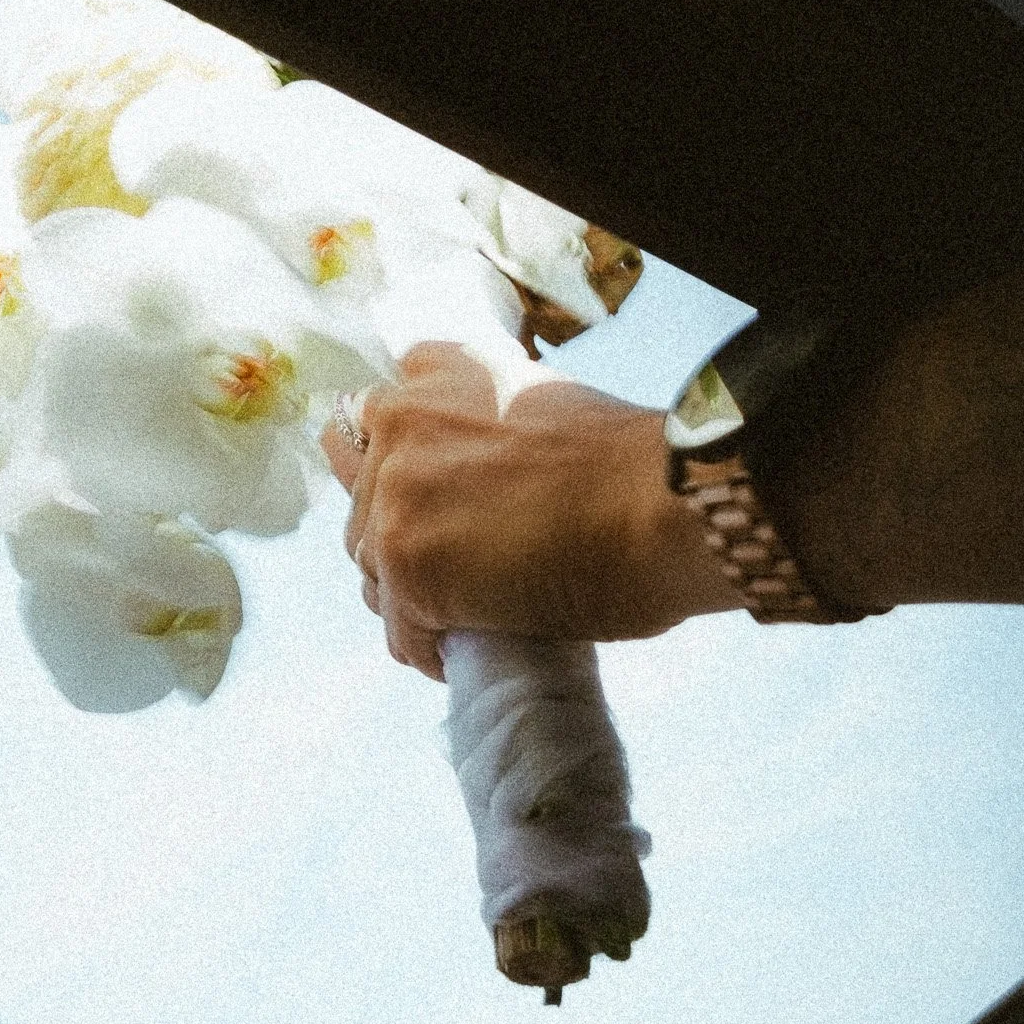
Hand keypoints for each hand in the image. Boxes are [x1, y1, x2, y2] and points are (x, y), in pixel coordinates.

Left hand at [320, 342, 738, 676]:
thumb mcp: (543, 403)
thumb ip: (483, 426)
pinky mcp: (407, 565)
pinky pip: (400, 629)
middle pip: (361, 502)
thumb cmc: (632, 466)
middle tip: (457, 573)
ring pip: (371, 568)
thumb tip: (468, 481)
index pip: (369, 421)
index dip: (397, 471)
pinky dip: (432, 648)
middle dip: (399, 539)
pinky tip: (471, 651)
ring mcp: (394, 495)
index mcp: (437, 373)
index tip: (429, 505)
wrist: (663, 504)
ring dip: (412, 598)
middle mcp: (401, 422)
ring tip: (467, 618)